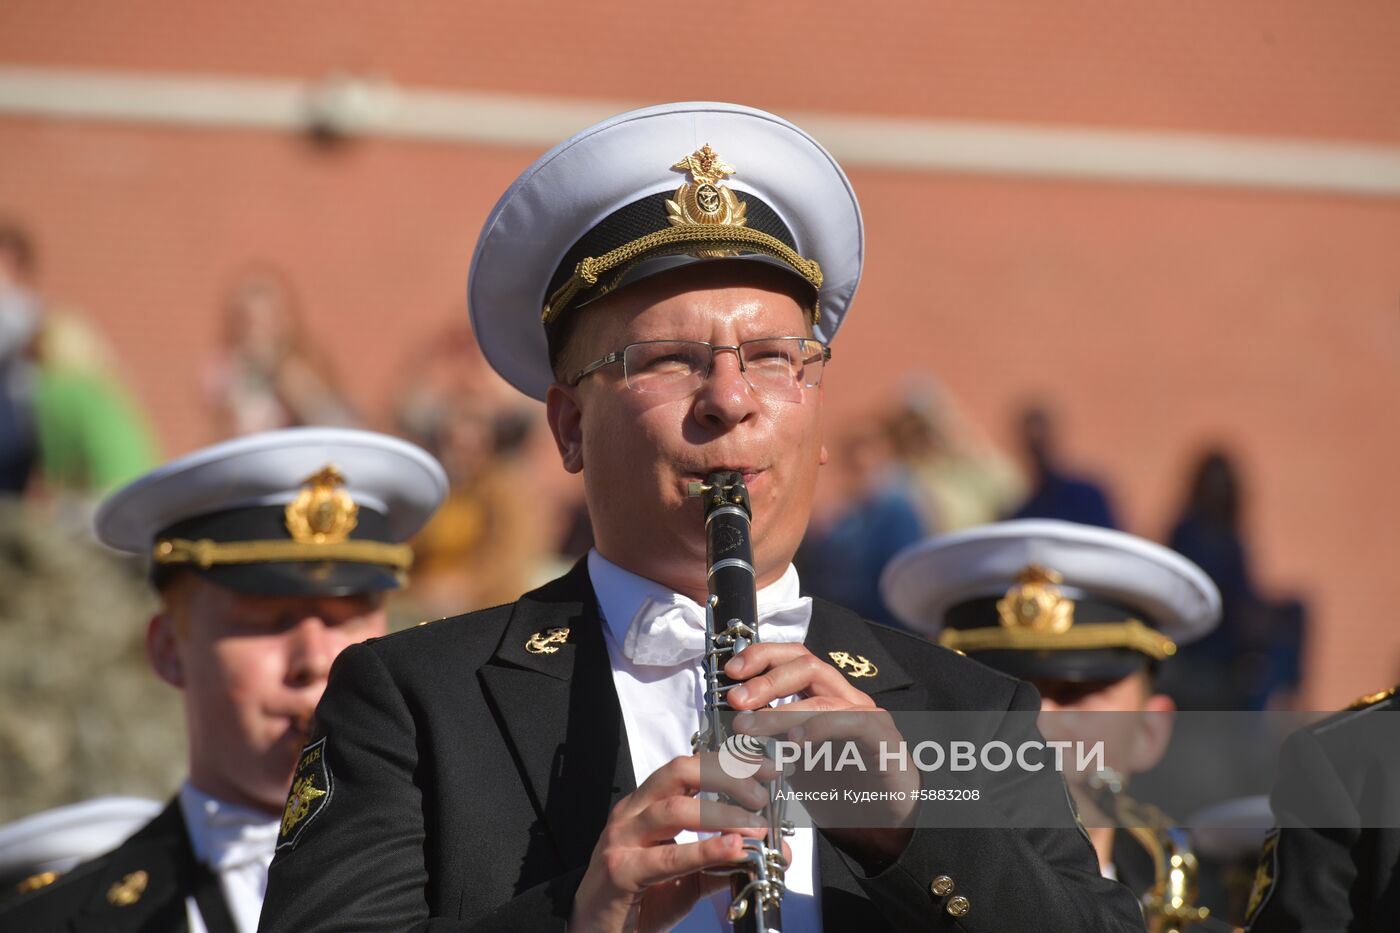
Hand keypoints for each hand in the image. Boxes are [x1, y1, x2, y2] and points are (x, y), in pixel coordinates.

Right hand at [569, 753, 787, 932]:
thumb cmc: (638, 900)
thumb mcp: (689, 877)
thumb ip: (727, 861)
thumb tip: (773, 853)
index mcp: (647, 805)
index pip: (689, 766)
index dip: (729, 762)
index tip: (767, 769)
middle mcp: (632, 813)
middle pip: (680, 772)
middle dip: (726, 777)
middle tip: (761, 795)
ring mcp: (622, 839)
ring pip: (675, 809)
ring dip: (722, 815)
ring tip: (754, 827)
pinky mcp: (620, 871)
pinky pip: (666, 857)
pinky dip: (703, 850)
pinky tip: (731, 848)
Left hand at [724, 643, 916, 869]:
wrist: (882, 824)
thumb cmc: (838, 787)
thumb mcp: (792, 759)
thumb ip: (767, 738)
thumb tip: (730, 724)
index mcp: (822, 694)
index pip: (792, 658)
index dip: (761, 657)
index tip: (730, 672)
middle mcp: (845, 697)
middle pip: (807, 665)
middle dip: (766, 679)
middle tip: (736, 701)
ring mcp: (866, 714)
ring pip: (822, 698)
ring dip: (781, 712)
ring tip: (750, 728)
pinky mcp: (883, 737)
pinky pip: (852, 722)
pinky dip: (819, 729)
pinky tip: (794, 743)